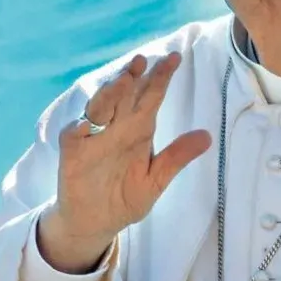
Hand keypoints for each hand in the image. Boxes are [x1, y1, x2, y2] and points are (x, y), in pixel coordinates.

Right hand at [38, 53, 211, 272]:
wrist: (97, 223)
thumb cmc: (126, 196)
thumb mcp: (157, 179)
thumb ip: (177, 157)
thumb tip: (207, 136)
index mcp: (139, 128)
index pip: (151, 96)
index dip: (161, 77)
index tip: (175, 57)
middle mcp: (117, 126)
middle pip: (125, 95)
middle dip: (132, 76)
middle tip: (142, 60)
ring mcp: (94, 138)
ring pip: (100, 107)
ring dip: (109, 93)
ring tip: (122, 80)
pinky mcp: (73, 154)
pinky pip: (73, 136)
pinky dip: (78, 128)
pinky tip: (85, 123)